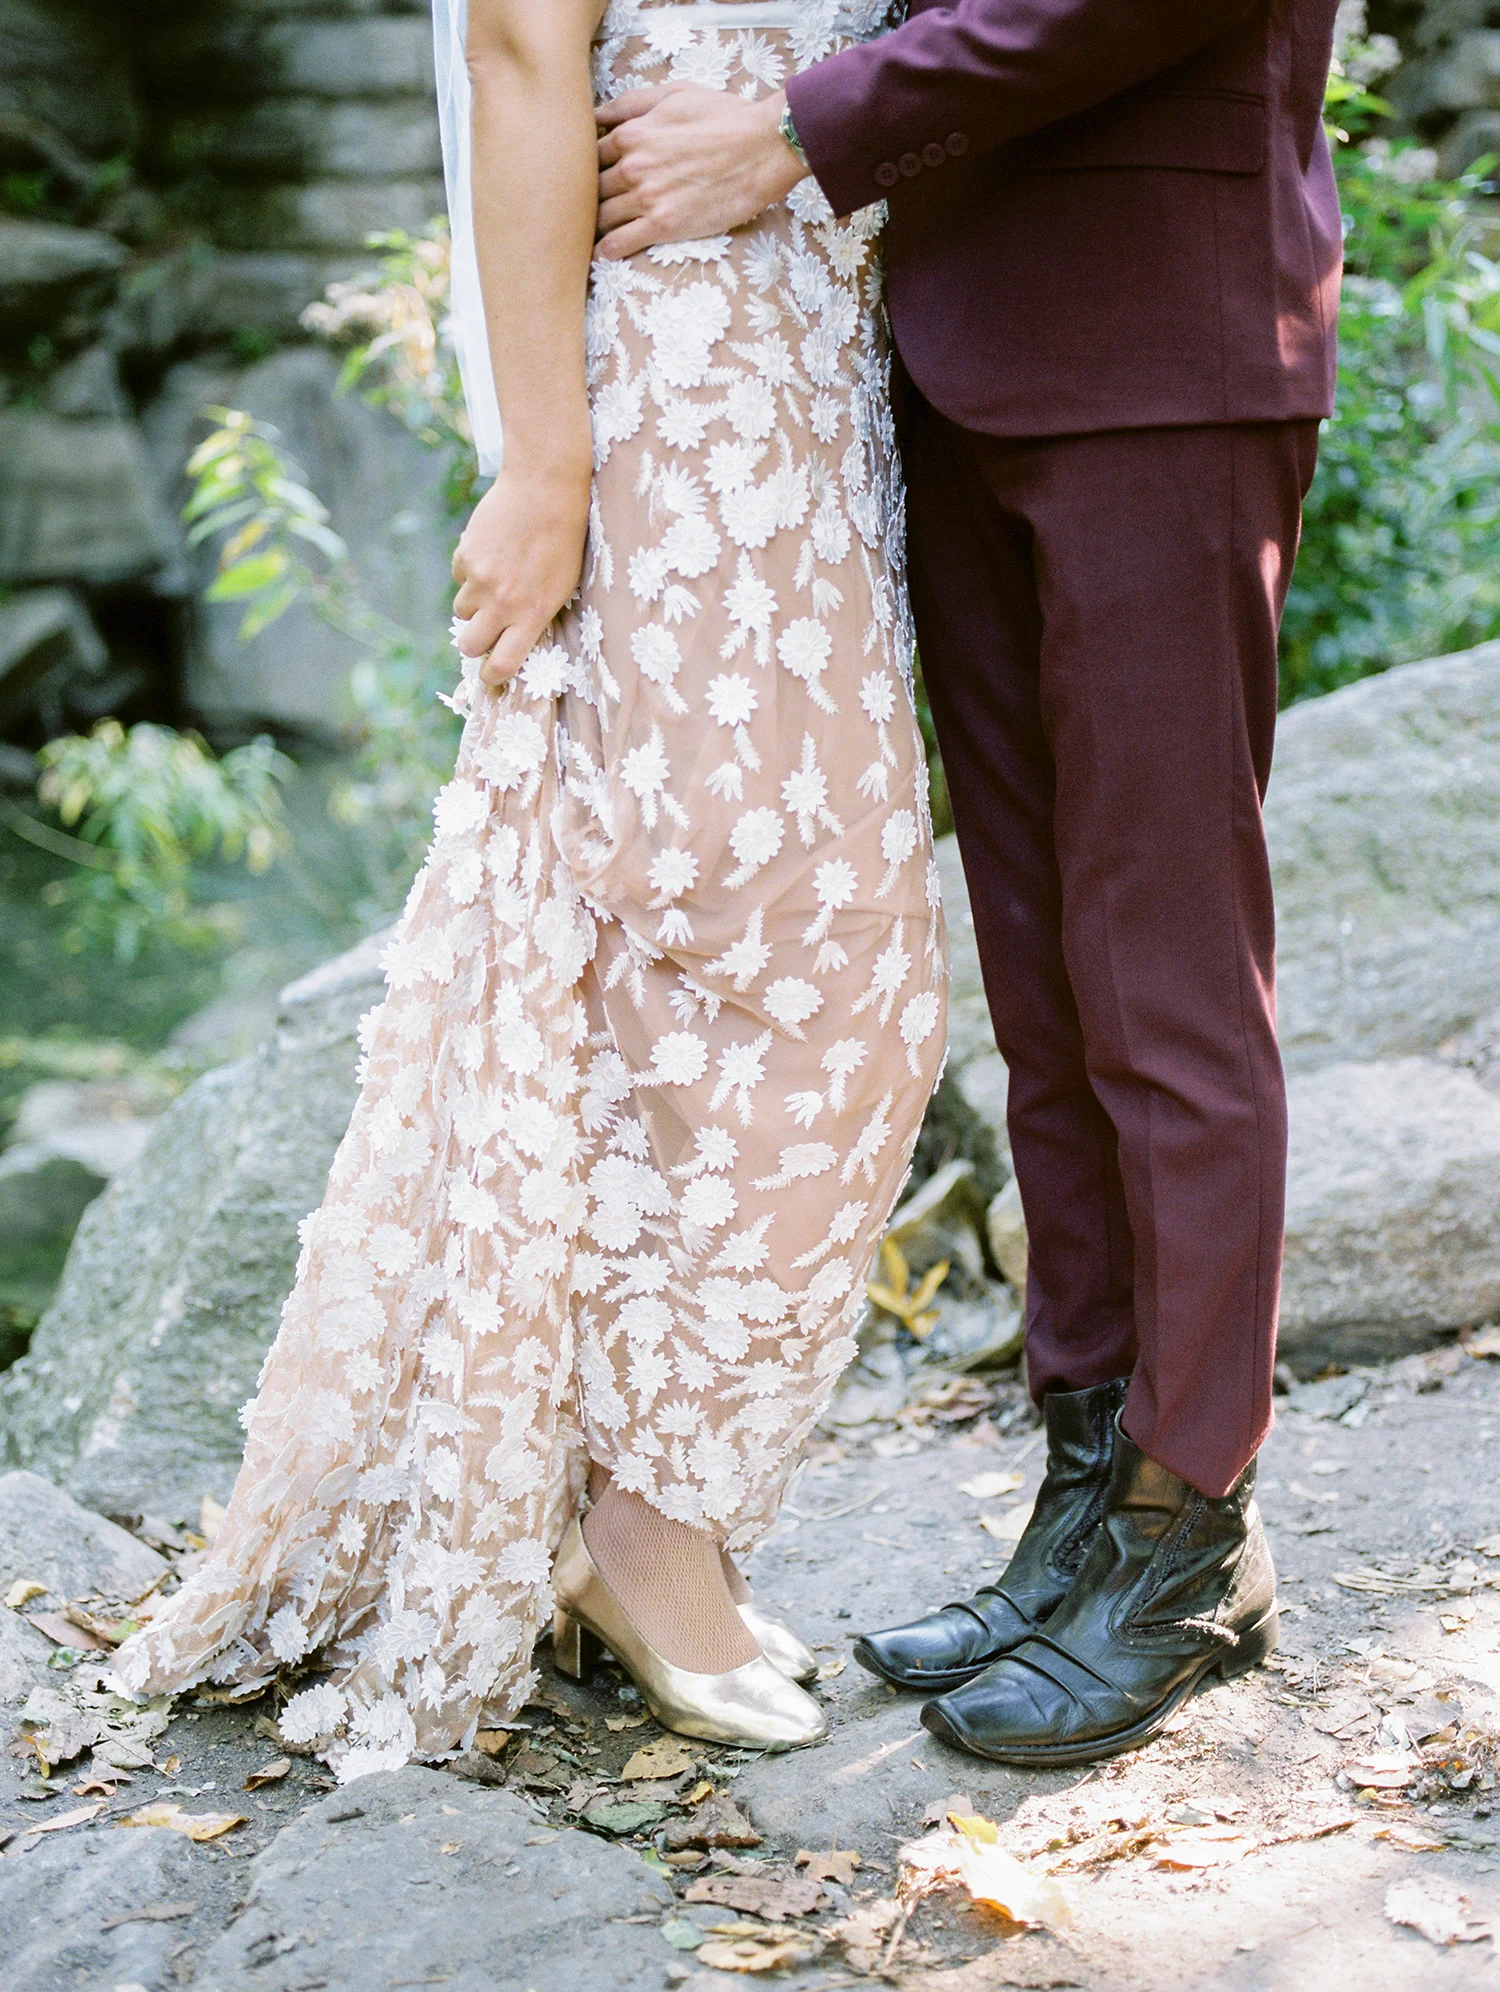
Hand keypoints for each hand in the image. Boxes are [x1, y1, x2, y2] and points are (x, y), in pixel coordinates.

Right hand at [451, 460, 590, 687]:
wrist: (545, 488)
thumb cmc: (563, 541)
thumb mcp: (561, 587)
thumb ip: (535, 616)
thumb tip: (512, 640)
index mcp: (532, 616)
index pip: (502, 664)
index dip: (492, 676)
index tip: (489, 677)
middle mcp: (503, 603)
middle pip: (470, 644)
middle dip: (474, 643)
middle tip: (484, 631)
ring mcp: (481, 580)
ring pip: (462, 609)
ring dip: (474, 603)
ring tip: (497, 579)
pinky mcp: (465, 555)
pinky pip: (459, 576)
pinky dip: (471, 570)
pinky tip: (492, 551)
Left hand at [596, 85, 807, 259]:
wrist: (761, 147)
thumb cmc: (723, 117)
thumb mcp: (674, 95)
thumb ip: (632, 103)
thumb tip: (598, 114)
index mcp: (631, 134)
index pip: (591, 154)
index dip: (589, 165)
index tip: (591, 176)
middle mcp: (631, 166)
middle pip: (592, 187)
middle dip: (588, 197)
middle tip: (586, 208)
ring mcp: (645, 198)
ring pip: (602, 217)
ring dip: (594, 225)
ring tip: (591, 232)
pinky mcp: (662, 225)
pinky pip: (619, 243)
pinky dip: (606, 250)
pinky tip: (601, 253)